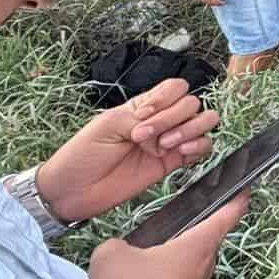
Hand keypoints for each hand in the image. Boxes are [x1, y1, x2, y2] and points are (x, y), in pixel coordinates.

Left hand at [36, 78, 220, 220]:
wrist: (73, 191)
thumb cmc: (82, 154)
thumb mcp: (108, 124)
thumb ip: (141, 118)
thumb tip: (165, 130)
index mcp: (143, 107)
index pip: (175, 88)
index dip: (166, 98)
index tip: (143, 116)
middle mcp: (160, 121)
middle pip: (191, 103)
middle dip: (172, 117)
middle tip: (145, 136)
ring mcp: (168, 142)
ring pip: (204, 121)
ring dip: (190, 129)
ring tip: (165, 145)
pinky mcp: (173, 164)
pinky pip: (203, 148)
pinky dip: (199, 146)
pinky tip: (183, 151)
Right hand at [71, 192, 248, 278]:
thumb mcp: (112, 254)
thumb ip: (124, 241)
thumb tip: (128, 250)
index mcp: (197, 249)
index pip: (229, 214)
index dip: (239, 195)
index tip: (246, 181)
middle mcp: (202, 269)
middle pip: (209, 235)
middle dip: (199, 219)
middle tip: (186, 202)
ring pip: (191, 257)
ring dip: (178, 246)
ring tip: (153, 234)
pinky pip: (177, 276)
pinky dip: (166, 267)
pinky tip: (141, 268)